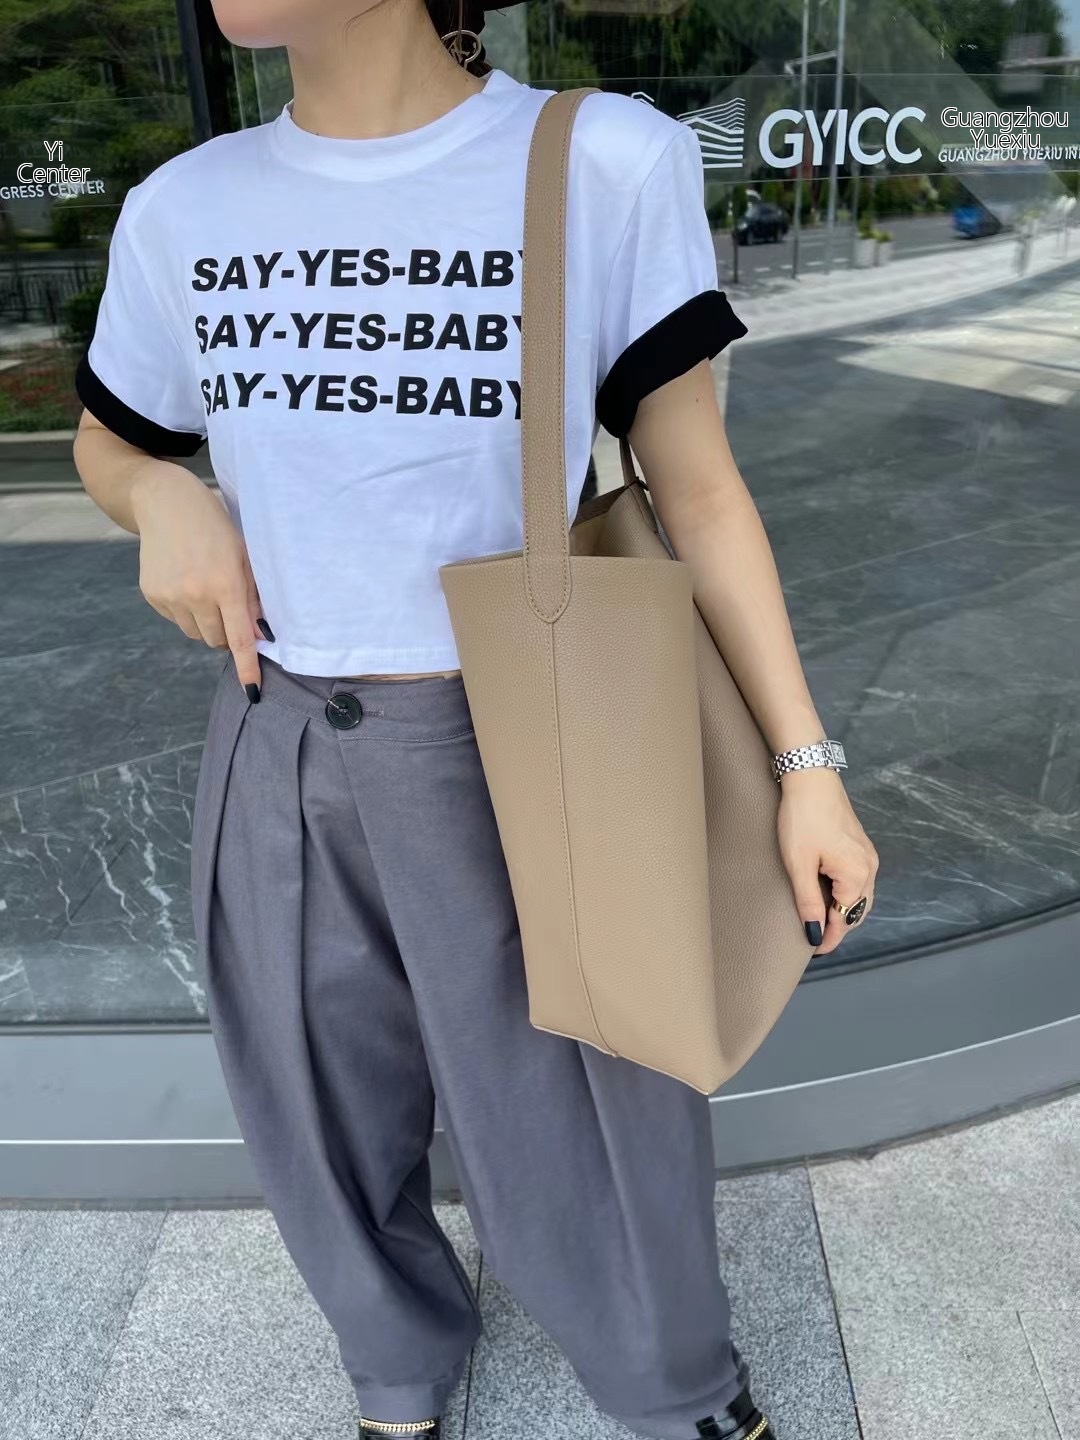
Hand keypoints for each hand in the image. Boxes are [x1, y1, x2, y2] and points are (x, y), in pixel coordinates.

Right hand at [131, 461, 265, 698]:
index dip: (246, 667)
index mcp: (225, 584)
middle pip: (216, 640)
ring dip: (206, 623)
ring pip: (195, 633)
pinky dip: (184, 610)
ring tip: (205, 589)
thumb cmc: (215, 527)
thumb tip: (258, 635)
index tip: (252, 691)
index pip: (238, 639)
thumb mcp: (243, 556)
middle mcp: (195, 595)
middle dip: (227, 634)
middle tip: (229, 609)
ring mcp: (169, 596)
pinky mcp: (151, 594)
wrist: (165, 501)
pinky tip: (185, 582)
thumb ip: (252, 597)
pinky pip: (175, 619)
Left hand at [775, 766, 878, 955]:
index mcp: (857, 875)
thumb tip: (815, 934)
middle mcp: (869, 867)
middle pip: (857, 910)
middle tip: (814, 935)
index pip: (845, 919)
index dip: (830, 938)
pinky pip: (858, 879)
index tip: (813, 950)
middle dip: (838, 925)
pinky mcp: (860, 845)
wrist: (810, 777)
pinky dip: (845, 892)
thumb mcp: (799, 864)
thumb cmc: (802, 818)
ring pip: (859, 895)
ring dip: (842, 909)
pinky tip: (827, 891)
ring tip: (818, 916)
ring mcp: (867, 855)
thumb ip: (809, 902)